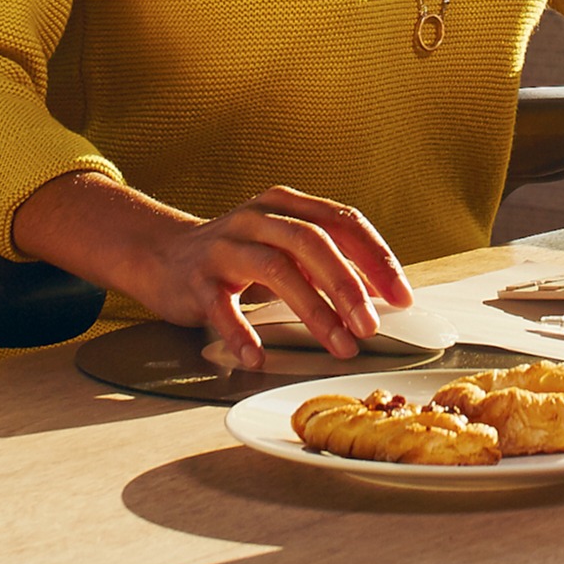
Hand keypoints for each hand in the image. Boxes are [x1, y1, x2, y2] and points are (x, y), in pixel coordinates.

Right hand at [11, 174, 413, 370]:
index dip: (377, 258)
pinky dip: (241, 333)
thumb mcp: (284, 245)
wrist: (161, 254)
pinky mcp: (195, 278)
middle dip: (348, 285)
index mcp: (287, 204)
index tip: (402, 297)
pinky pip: (220, 306)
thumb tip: (384, 293)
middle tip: (372, 325)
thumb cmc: (238, 256)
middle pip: (312, 241)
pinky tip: (258, 359)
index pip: (342, 221)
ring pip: (275, 269)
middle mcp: (257, 216)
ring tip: (339, 345)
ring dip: (313, 310)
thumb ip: (328, 260)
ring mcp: (224, 245)